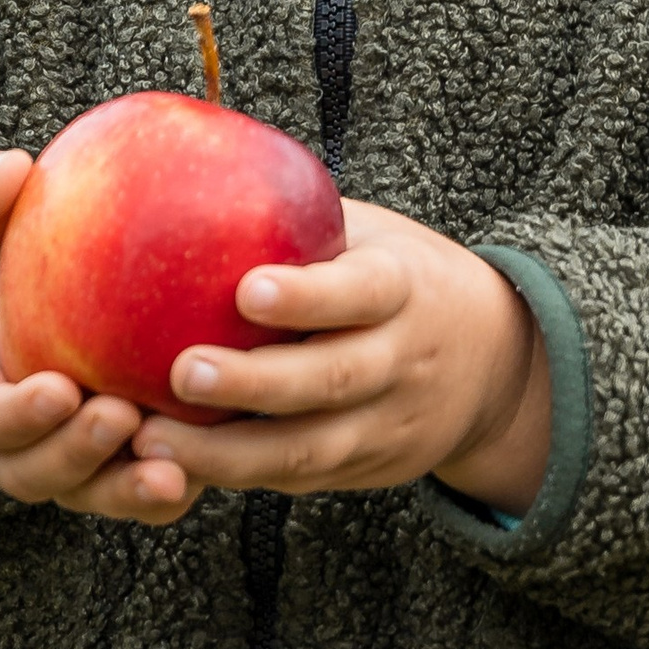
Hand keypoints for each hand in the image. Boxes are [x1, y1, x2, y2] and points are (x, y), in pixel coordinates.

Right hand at [0, 152, 196, 522]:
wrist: (47, 297)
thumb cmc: (7, 255)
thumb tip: (8, 169)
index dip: (13, 415)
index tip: (59, 387)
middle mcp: (20, 439)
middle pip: (33, 473)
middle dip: (74, 457)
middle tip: (120, 417)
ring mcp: (75, 462)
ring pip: (96, 494)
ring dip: (129, 490)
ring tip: (173, 470)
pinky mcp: (129, 465)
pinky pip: (153, 491)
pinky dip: (182, 484)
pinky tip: (223, 457)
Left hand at [128, 199, 551, 513]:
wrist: (495, 363)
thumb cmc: (396, 278)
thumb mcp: (372, 238)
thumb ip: (301, 222)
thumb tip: (186, 169)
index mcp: (403, 288)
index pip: (360, 292)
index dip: (309, 296)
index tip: (247, 290)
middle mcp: (399, 360)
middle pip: (329, 380)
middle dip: (254, 383)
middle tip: (181, 372)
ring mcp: (386, 424)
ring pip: (308, 449)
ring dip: (227, 452)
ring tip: (152, 441)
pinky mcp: (365, 470)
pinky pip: (296, 479)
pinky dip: (234, 474)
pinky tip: (172, 465)